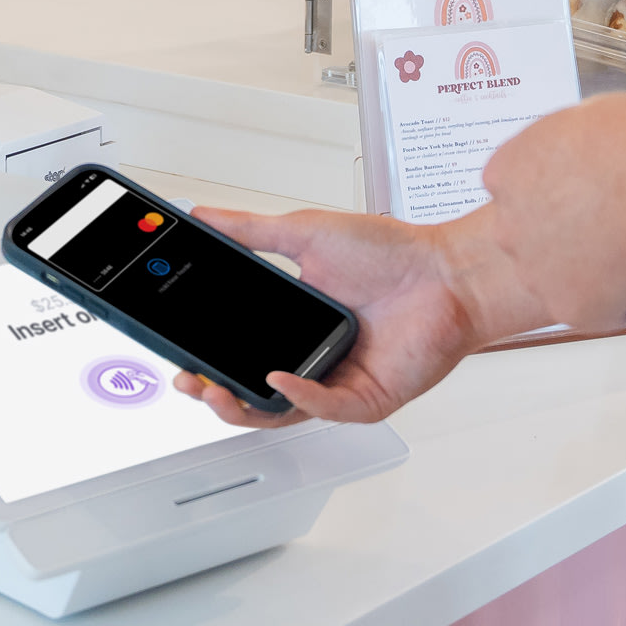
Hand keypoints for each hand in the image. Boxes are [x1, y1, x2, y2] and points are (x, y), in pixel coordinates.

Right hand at [166, 204, 545, 430]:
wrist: (449, 271)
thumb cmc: (394, 254)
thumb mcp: (304, 234)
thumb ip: (249, 229)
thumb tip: (205, 214)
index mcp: (296, 325)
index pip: (238, 351)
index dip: (205, 355)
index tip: (175, 348)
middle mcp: (313, 359)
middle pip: (250, 391)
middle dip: (212, 391)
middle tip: (189, 378)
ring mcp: (338, 383)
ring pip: (280, 412)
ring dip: (242, 407)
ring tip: (217, 392)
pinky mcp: (366, 400)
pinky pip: (324, 408)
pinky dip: (297, 396)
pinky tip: (278, 380)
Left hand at [473, 96, 625, 334]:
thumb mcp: (578, 121)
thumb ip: (563, 150)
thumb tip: (580, 155)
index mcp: (504, 174)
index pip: (513, 193)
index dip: (553, 195)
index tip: (582, 192)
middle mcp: (507, 227)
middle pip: (530, 240)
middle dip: (564, 236)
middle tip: (609, 224)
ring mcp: (535, 273)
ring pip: (559, 280)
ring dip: (589, 271)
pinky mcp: (569, 308)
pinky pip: (593, 310)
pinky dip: (617, 299)